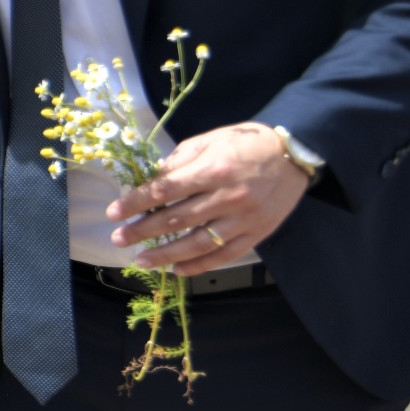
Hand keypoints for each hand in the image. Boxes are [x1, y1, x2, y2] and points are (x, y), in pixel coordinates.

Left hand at [109, 123, 309, 272]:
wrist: (295, 155)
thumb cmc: (247, 143)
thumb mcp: (211, 141)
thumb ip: (180, 161)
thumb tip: (151, 181)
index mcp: (214, 169)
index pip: (166, 189)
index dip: (137, 202)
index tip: (114, 212)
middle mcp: (228, 197)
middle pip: (177, 219)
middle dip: (143, 231)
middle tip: (118, 238)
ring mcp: (243, 219)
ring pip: (197, 243)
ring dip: (165, 254)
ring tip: (141, 260)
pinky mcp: (256, 234)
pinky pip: (223, 255)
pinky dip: (198, 265)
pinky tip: (176, 269)